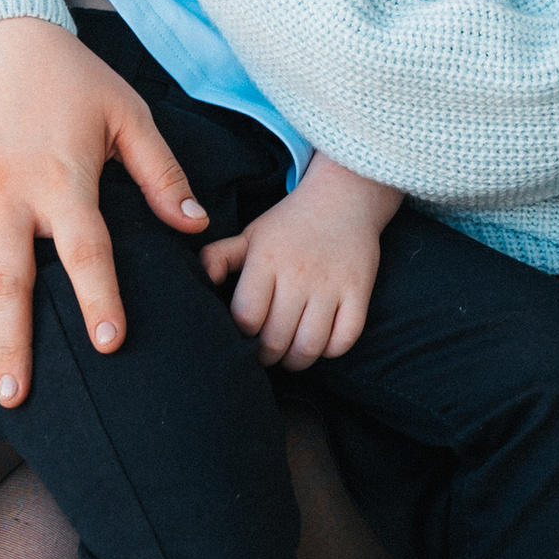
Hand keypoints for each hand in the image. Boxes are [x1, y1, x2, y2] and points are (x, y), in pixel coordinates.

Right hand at [0, 17, 207, 403]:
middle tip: (16, 398)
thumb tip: (196, 225)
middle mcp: (8, 196)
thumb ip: (160, 173)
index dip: (98, 299)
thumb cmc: (69, 76)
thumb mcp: (127, 113)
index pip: (84, 251)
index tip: (111, 345)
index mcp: (60, 178)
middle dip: (10, 344)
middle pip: (7, 283)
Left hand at [201, 173, 389, 367]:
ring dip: (297, 361)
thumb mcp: (249, 235)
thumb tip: (200, 281)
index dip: (242, 335)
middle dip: (267, 356)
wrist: (343, 197)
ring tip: (290, 356)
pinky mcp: (358, 290)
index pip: (247, 316)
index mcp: (266, 260)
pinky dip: (331, 351)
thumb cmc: (289, 224)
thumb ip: (218, 257)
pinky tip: (321, 343)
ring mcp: (330, 284)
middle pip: (276, 338)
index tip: (246, 335)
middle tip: (266, 354)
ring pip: (310, 346)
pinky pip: (344, 339)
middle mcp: (297, 274)